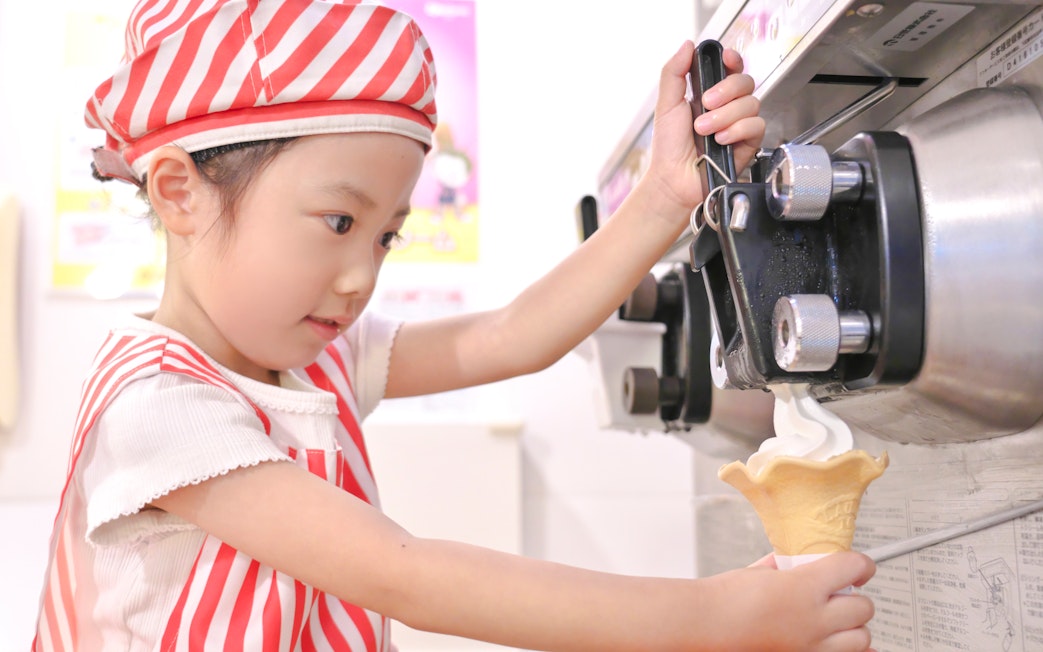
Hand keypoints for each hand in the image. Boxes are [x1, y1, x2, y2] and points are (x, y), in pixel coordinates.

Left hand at [645, 40, 764, 216]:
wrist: (673, 179)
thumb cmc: (669, 147)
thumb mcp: (666, 104)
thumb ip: (674, 73)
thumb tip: (687, 46)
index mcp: (710, 94)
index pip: (731, 68)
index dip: (733, 60)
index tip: (725, 59)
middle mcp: (728, 107)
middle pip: (745, 82)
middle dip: (726, 91)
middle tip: (705, 104)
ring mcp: (740, 124)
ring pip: (751, 103)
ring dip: (725, 116)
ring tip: (704, 131)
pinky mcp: (749, 143)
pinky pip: (756, 125)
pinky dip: (737, 130)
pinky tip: (721, 140)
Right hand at [701, 551, 876, 651]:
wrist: (704, 626)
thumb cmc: (724, 600)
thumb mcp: (759, 571)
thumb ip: (786, 566)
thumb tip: (799, 561)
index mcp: (803, 587)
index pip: (853, 568)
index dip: (862, 564)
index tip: (860, 567)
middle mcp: (814, 619)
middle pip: (863, 607)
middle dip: (855, 597)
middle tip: (840, 595)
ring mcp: (811, 646)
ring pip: (862, 638)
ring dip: (853, 627)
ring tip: (835, 621)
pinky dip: (853, 651)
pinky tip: (841, 643)